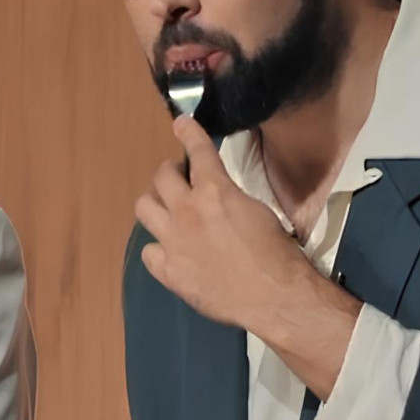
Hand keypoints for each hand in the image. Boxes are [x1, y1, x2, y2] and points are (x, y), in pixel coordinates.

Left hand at [135, 116, 311, 330]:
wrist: (273, 296)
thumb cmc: (276, 253)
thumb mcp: (257, 211)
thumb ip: (230, 198)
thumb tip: (218, 196)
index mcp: (215, 193)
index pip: (197, 152)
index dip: (188, 133)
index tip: (180, 123)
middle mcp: (187, 212)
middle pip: (161, 177)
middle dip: (169, 172)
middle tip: (178, 177)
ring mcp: (172, 241)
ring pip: (144, 208)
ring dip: (154, 203)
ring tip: (166, 208)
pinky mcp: (168, 270)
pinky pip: (148, 251)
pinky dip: (158, 248)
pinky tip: (170, 251)